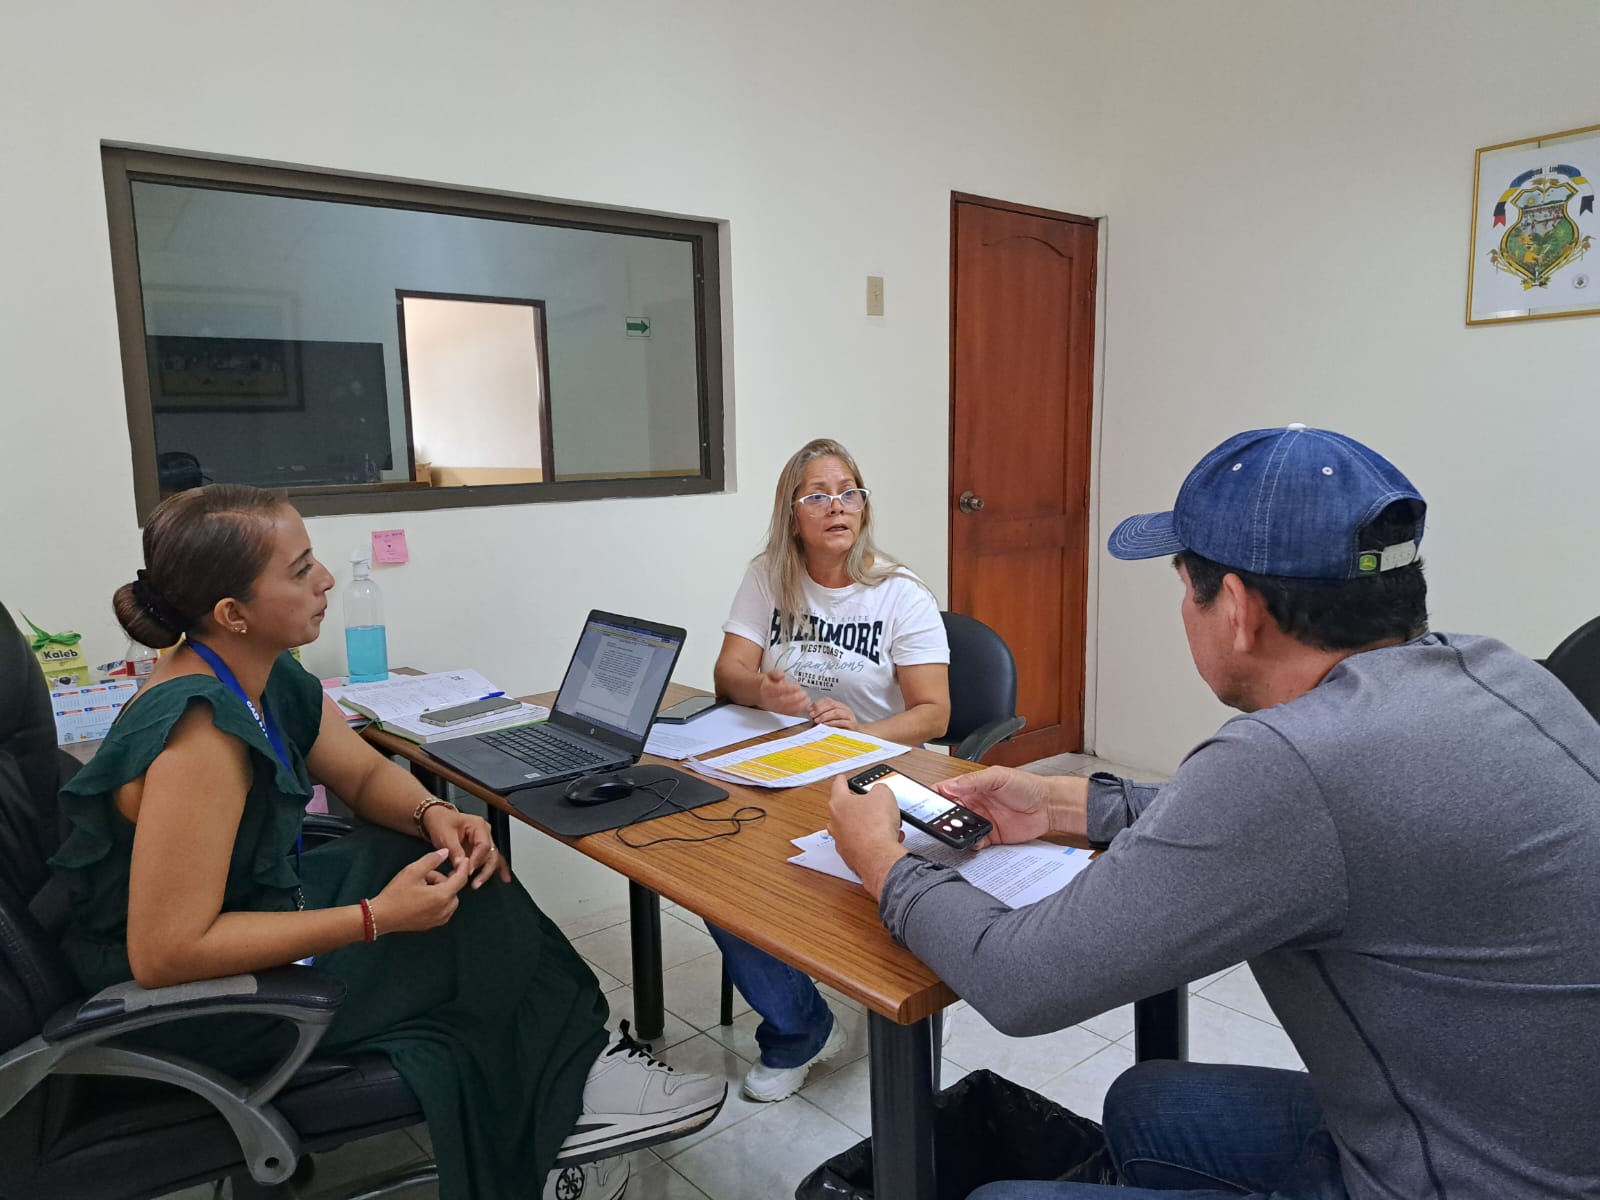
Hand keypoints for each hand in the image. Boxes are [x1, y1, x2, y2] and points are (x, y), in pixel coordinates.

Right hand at [370, 847, 472, 934]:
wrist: (380, 917)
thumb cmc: (396, 894)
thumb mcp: (413, 871)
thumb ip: (432, 860)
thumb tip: (446, 852)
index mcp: (442, 896)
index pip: (461, 879)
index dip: (462, 867)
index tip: (462, 858)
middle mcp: (444, 910)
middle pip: (453, 889)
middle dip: (442, 880)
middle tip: (424, 877)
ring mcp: (439, 920)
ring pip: (449, 899)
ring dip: (439, 890)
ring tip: (420, 887)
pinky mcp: (432, 925)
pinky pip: (443, 909)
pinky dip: (437, 900)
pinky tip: (420, 898)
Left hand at [421, 805, 510, 888]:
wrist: (437, 818)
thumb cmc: (441, 822)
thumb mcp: (445, 835)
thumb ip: (454, 850)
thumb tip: (461, 865)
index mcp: (478, 826)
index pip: (484, 845)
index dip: (477, 859)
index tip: (468, 871)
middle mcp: (485, 833)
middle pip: (491, 853)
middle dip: (485, 869)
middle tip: (475, 883)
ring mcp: (484, 840)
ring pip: (492, 858)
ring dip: (487, 872)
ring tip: (478, 883)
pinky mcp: (480, 848)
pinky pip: (491, 858)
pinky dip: (497, 868)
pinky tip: (504, 877)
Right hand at [757, 670, 809, 715]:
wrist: (751, 692)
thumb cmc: (762, 683)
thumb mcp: (767, 674)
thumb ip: (775, 674)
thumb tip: (782, 675)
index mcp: (766, 689)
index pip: (779, 690)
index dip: (790, 689)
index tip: (798, 686)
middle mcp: (769, 699)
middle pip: (783, 701)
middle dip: (797, 699)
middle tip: (805, 694)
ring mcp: (772, 707)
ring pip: (786, 709)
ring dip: (798, 706)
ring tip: (807, 701)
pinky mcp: (776, 711)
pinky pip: (786, 713)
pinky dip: (796, 711)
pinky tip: (803, 707)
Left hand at [809, 697, 857, 728]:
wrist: (855, 735)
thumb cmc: (840, 727)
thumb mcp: (829, 719)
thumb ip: (821, 714)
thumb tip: (810, 711)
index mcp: (839, 705)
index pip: (828, 700)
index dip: (818, 704)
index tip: (810, 710)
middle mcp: (845, 709)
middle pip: (832, 705)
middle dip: (820, 710)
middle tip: (812, 715)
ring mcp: (850, 716)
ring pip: (836, 712)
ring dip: (825, 716)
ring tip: (817, 720)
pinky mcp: (852, 724)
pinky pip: (842, 722)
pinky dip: (833, 723)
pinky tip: (826, 725)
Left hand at [827, 774, 906, 897]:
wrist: (877, 857)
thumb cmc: (875, 827)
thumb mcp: (884, 795)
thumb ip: (879, 789)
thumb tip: (879, 792)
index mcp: (839, 803)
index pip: (838, 786)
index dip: (843, 780)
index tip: (842, 778)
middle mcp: (836, 823)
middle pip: (846, 810)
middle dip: (861, 807)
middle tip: (874, 806)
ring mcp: (842, 841)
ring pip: (855, 829)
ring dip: (870, 826)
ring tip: (887, 826)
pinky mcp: (850, 856)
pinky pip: (862, 844)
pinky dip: (874, 841)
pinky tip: (888, 840)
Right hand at [935, 766, 1063, 847]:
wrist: (1048, 806)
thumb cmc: (1026, 786)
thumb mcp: (998, 777)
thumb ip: (973, 781)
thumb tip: (950, 785)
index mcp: (971, 787)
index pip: (944, 791)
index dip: (932, 798)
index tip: (925, 805)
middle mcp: (973, 804)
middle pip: (948, 813)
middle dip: (942, 820)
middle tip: (941, 824)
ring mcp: (981, 821)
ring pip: (960, 830)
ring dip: (956, 833)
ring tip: (958, 834)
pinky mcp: (990, 836)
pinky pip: (974, 842)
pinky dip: (972, 844)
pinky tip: (976, 841)